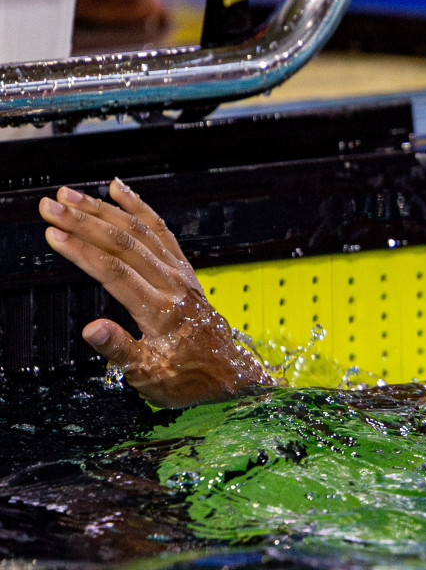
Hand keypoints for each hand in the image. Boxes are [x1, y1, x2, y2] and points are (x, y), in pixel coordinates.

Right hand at [40, 179, 275, 407]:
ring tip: (69, 195)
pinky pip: (161, 231)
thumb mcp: (151, 376)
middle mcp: (172, 287)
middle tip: (50, 206)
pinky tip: (118, 190)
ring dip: (103, 211)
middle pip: (123, 244)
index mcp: (160, 313)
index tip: (53, 234)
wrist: (230, 374)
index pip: (114, 272)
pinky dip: (139, 208)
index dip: (81, 251)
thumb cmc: (189, 378)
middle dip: (84, 221)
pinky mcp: (184, 270)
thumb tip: (92, 329)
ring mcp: (180, 275)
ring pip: (139, 232)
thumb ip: (120, 350)